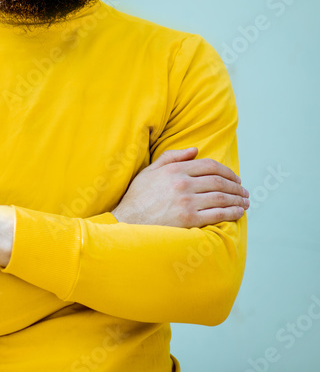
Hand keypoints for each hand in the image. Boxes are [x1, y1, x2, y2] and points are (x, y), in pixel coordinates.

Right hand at [111, 147, 249, 226]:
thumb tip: (195, 150)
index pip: (209, 166)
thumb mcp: (149, 171)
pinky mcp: (190, 219)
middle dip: (236, 186)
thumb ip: (171, 157)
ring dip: (238, 199)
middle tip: (244, 191)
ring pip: (222, 197)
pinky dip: (233, 212)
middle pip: (219, 181)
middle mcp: (182, 184)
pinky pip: (218, 214)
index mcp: (174, 170)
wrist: (127, 221)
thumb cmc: (137, 197)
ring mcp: (187, 202)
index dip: (227, 171)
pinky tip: (239, 212)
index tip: (235, 178)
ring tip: (245, 202)